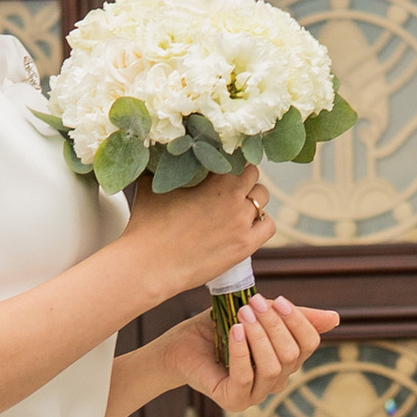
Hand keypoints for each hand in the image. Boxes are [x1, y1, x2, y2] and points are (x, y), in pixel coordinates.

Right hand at [117, 162, 280, 297]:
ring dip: (252, 198)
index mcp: (215, 179)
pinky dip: (261, 221)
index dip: (230, 159)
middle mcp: (233, 197)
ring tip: (236, 204)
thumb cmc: (147, 226)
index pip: (237, 156)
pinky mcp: (245, 245)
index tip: (222, 165)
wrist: (149, 265)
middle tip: (227, 185)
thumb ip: (163, 166)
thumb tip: (158, 151)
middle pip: (253, 174)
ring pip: (262, 198)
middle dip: (241, 177)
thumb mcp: (151, 184)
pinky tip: (246, 224)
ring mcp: (242, 222)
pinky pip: (269, 225)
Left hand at [186, 292, 338, 410]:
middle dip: (274, 326)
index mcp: (287, 361)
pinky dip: (241, 352)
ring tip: (242, 315)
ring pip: (273, 368)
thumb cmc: (220, 328)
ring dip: (259, 338)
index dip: (298, 322)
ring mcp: (255, 395)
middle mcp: (276, 381)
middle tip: (252, 304)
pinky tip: (234, 331)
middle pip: (292, 355)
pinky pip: (246, 379)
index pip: (309, 344)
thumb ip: (291, 317)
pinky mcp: (233, 401)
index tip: (278, 301)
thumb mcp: (258, 315)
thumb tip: (335, 319)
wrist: (181, 344)